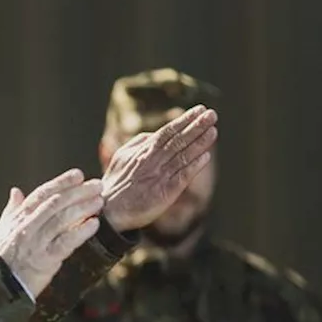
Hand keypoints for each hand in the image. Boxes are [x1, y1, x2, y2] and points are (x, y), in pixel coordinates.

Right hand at [0, 169, 103, 296]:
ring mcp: (35, 243)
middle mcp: (26, 227)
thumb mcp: (2, 231)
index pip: (41, 194)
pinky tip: (94, 224)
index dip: (61, 182)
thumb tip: (16, 191)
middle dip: (78, 192)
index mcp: (17, 218)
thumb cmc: (0, 259)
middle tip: (97, 185)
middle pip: (55, 203)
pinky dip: (81, 232)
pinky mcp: (44, 261)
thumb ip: (12, 211)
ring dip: (83, 208)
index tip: (78, 174)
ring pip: (62, 220)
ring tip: (99, 201)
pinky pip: (66, 243)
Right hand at [101, 105, 218, 231]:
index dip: (184, 120)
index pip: (167, 132)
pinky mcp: (164, 193)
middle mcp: (152, 161)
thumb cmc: (115, 184)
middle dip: (196, 126)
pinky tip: (206, 157)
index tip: (199, 110)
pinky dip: (194, 166)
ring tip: (213, 131)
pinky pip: (182, 176)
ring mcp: (159, 176)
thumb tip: (153, 134)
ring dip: (199, 143)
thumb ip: (138, 143)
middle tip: (212, 114)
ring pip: (182, 156)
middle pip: (177, 140)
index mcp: (142, 151)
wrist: (108, 211)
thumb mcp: (121, 157)